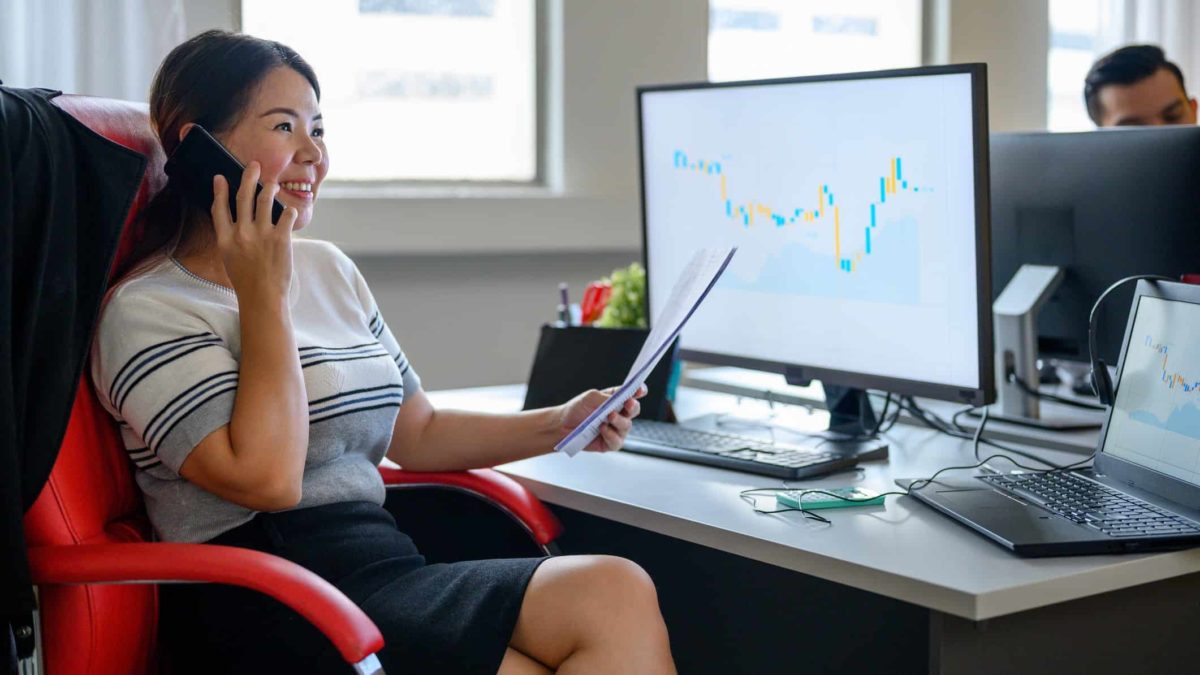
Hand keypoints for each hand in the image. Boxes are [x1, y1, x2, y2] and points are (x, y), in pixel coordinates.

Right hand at [211, 161, 297, 299]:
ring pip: (265, 200)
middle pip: (243, 197)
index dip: (219, 190)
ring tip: (272, 184)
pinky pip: (286, 214)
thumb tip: (237, 218)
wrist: (263, 297)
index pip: (219, 208)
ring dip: (269, 188)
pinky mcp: (280, 238)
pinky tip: (290, 211)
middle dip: (248, 177)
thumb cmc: (247, 280)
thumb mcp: (229, 258)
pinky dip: (289, 210)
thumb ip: (231, 237)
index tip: (220, 177)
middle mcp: (241, 233)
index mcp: (225, 239)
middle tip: (254, 166)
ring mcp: (261, 235)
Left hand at [558, 385, 647, 452]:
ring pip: (627, 426)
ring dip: (619, 421)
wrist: (563, 426)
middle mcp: (619, 414)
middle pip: (634, 410)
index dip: (639, 391)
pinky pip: (618, 441)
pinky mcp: (611, 443)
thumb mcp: (591, 397)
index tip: (640, 390)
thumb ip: (608, 398)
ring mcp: (616, 429)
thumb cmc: (577, 409)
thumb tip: (622, 399)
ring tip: (607, 418)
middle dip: (633, 407)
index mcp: (616, 399)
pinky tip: (602, 430)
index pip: (632, 394)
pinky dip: (611, 435)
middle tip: (628, 404)